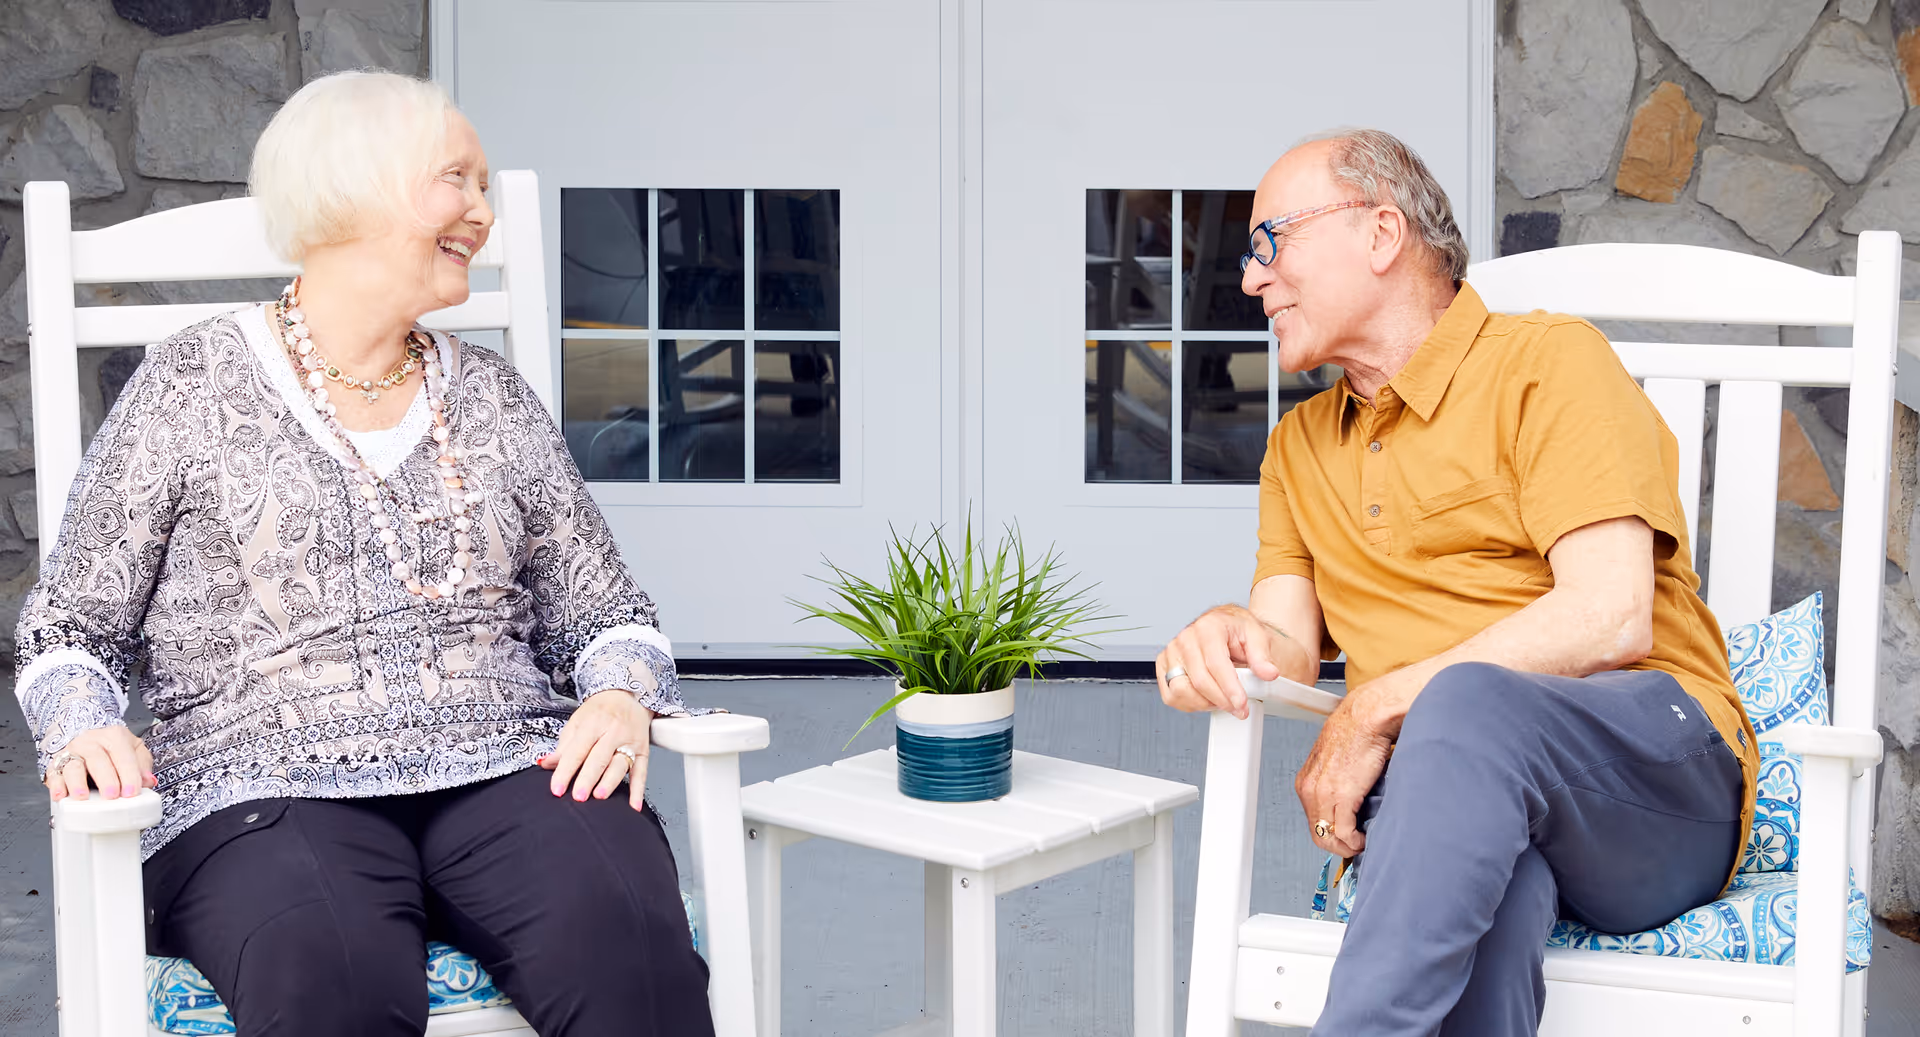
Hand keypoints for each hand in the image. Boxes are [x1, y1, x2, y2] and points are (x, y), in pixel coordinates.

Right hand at [45, 725, 155, 801]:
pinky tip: (60, 795)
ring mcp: (72, 752)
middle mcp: (90, 742)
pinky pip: (54, 774)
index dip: (129, 774)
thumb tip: (148, 781)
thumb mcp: (134, 750)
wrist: (88, 738)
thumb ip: (142, 765)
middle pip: (98, 759)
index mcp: (113, 736)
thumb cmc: (114, 748)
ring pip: (73, 766)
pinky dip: (56, 785)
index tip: (132, 792)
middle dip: (106, 779)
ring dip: (77, 782)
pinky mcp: (56, 764)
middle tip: (112, 795)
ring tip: (82, 796)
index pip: (123, 755)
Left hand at [539, 689, 654, 808]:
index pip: (577, 750)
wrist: (626, 695)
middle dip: (588, 778)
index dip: (566, 770)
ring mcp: (630, 741)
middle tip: (578, 796)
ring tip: (599, 796)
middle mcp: (613, 731)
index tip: (557, 788)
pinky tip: (633, 805)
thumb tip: (546, 764)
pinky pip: (642, 772)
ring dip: (610, 781)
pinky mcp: (643, 751)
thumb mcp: (577, 722)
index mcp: (593, 723)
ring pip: (620, 764)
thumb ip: (563, 746)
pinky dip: (638, 790)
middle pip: (599, 758)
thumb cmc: (599, 711)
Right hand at [1156, 604, 1283, 719]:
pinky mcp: (1164, 666)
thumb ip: (1262, 656)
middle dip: (1221, 700)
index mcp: (1208, 627)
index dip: (1229, 688)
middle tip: (1238, 709)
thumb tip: (1268, 673)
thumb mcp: (1256, 636)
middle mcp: (1185, 638)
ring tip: (1222, 700)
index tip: (1240, 703)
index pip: (1215, 664)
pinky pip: (1171, 695)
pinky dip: (1189, 703)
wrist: (1224, 626)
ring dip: (1205, 703)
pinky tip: (1206, 698)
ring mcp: (1172, 652)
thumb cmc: (1236, 630)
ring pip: (1181, 691)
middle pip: (1199, 681)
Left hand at [1295, 684, 1393, 857]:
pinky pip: (1345, 832)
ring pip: (1329, 838)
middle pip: (1318, 835)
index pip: (1312, 821)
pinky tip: (1365, 838)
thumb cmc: (1357, 733)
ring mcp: (1324, 794)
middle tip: (1356, 846)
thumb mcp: (1336, 763)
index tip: (1346, 837)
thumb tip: (1349, 803)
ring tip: (1362, 843)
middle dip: (1338, 847)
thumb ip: (1336, 784)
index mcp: (1306, 781)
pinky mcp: (1342, 796)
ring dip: (1348, 847)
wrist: (1366, 718)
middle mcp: (1310, 789)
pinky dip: (1356, 841)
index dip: (1331, 835)